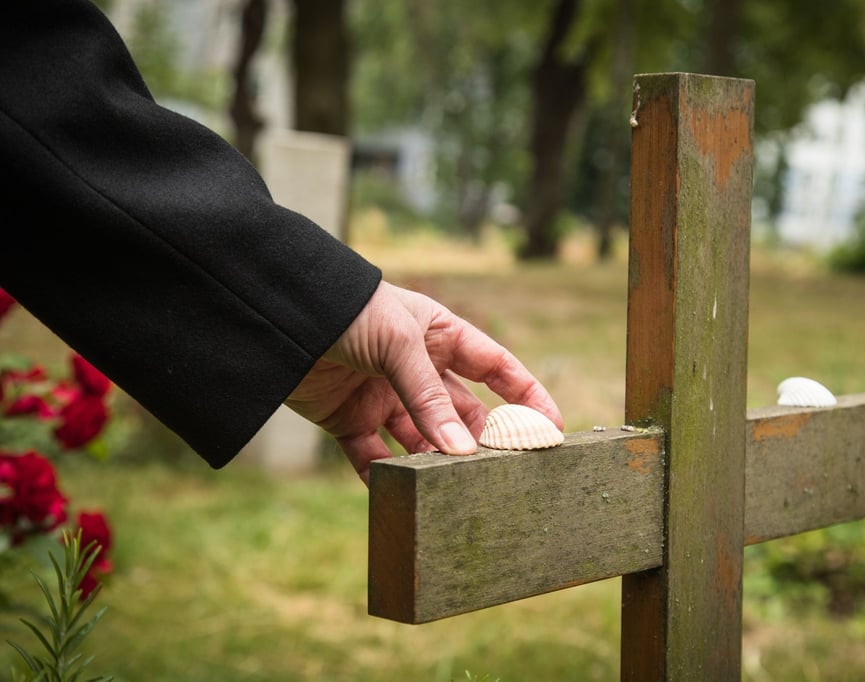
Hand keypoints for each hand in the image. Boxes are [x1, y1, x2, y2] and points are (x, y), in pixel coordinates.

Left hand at [285, 281, 562, 483]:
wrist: (276, 312)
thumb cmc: (348, 309)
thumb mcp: (399, 344)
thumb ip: (430, 398)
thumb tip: (462, 451)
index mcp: (439, 335)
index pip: (496, 368)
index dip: (526, 396)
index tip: (551, 428)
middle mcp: (416, 368)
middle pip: (462, 412)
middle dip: (480, 439)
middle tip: (499, 470)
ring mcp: (383, 395)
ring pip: (421, 439)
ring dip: (434, 461)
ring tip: (449, 485)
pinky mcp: (347, 419)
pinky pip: (373, 456)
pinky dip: (384, 475)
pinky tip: (400, 492)